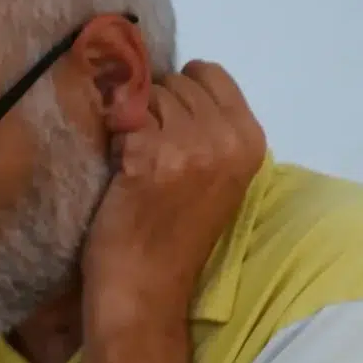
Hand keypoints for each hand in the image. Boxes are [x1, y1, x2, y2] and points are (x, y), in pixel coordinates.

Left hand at [82, 61, 265, 324]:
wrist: (147, 288)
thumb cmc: (175, 235)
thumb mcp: (217, 176)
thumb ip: (209, 129)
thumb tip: (172, 81)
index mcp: (250, 139)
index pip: (211, 74)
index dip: (180, 93)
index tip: (166, 127)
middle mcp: (226, 136)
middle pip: (176, 81)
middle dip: (154, 106)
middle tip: (146, 152)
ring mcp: (188, 143)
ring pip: (147, 94)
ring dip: (131, 120)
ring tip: (132, 163)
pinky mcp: (148, 154)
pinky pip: (121, 115)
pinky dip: (113, 136)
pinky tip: (118, 170)